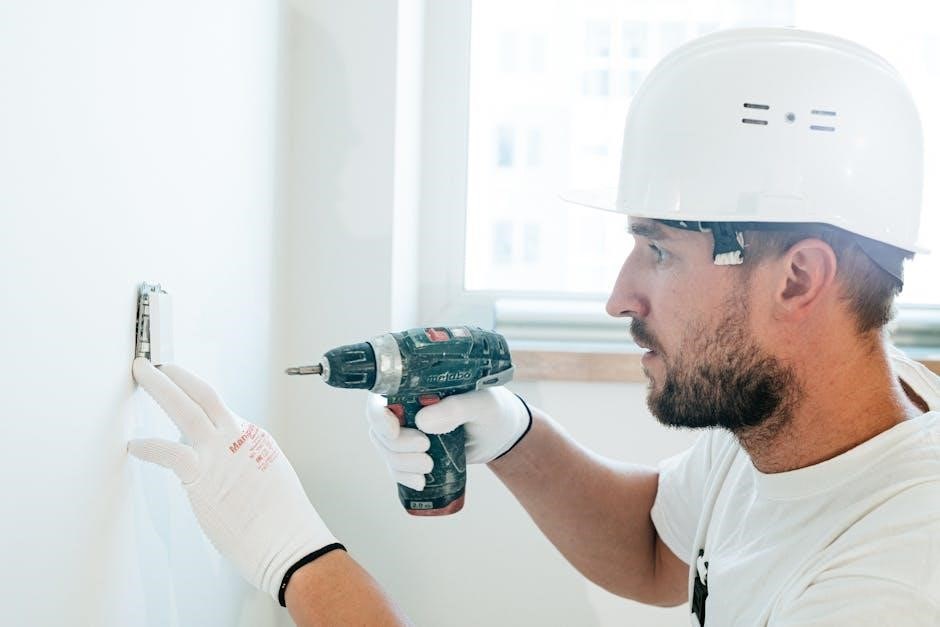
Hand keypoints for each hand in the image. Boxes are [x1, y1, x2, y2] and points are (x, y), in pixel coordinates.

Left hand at [128, 358, 336, 600]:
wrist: (288, 540)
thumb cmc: (282, 522)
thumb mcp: (270, 480)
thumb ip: (246, 469)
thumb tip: (230, 474)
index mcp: (254, 439)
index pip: (220, 412)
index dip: (196, 399)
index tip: (181, 391)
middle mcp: (237, 438)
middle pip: (204, 394)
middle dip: (176, 376)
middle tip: (155, 365)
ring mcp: (219, 453)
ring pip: (185, 408)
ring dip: (161, 388)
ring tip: (143, 374)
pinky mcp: (202, 475)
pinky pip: (168, 451)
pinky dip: (149, 446)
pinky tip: (135, 445)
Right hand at [366, 387, 531, 490]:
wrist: (500, 434)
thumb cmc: (492, 410)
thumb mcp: (482, 404)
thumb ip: (457, 407)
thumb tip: (423, 421)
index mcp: (416, 386)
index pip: (381, 397)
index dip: (379, 415)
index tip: (393, 430)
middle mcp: (405, 407)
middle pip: (379, 428)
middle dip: (397, 445)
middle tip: (425, 449)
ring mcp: (407, 431)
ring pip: (386, 450)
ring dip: (402, 464)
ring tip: (428, 467)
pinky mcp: (413, 453)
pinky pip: (396, 467)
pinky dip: (404, 477)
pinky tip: (420, 482)